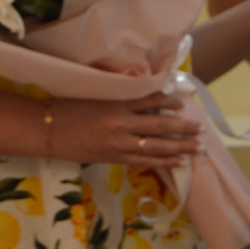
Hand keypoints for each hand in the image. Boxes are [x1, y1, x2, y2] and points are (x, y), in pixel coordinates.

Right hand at [50, 92, 202, 167]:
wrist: (48, 131)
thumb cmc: (69, 106)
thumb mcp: (95, 91)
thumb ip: (118, 90)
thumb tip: (143, 86)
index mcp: (116, 102)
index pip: (151, 99)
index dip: (170, 101)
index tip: (182, 102)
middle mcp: (121, 123)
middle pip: (160, 125)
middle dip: (184, 127)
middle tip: (201, 128)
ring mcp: (119, 143)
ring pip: (157, 146)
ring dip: (181, 147)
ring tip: (199, 147)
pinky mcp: (115, 157)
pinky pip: (145, 161)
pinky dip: (165, 162)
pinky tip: (180, 162)